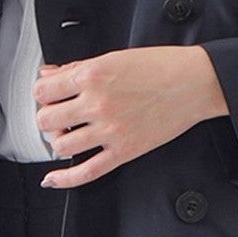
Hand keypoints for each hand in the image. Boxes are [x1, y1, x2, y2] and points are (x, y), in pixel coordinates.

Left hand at [33, 45, 228, 187]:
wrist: (195, 83)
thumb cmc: (160, 66)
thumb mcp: (113, 57)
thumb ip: (77, 68)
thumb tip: (50, 74)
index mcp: (93, 75)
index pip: (43, 90)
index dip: (43, 93)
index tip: (50, 95)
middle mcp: (98, 103)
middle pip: (46, 119)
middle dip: (48, 117)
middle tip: (59, 114)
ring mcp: (110, 130)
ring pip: (60, 146)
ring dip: (58, 141)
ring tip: (68, 134)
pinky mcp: (124, 151)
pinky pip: (86, 172)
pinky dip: (64, 179)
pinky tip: (53, 179)